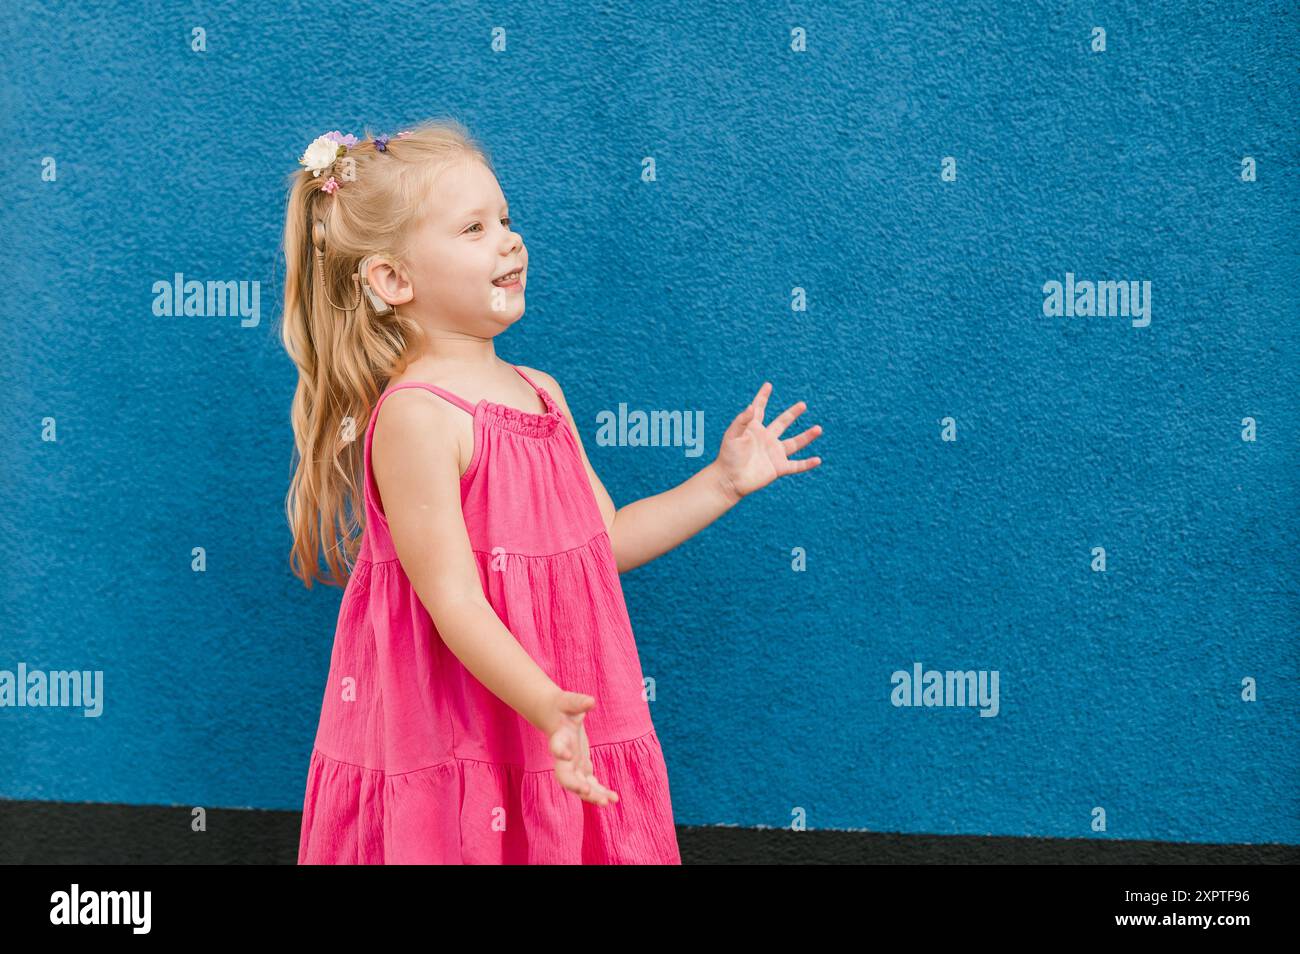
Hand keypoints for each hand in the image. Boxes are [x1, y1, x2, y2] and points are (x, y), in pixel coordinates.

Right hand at [546, 690, 619, 806]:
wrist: (557, 717)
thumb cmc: (564, 707)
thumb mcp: (570, 702)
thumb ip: (578, 702)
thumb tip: (590, 701)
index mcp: (559, 738)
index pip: (556, 747)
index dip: (560, 751)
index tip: (566, 755)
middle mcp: (563, 757)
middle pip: (565, 775)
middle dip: (575, 784)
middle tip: (587, 791)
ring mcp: (572, 766)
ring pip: (579, 785)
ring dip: (592, 795)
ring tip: (609, 802)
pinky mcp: (582, 769)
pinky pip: (590, 785)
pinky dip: (600, 793)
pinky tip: (614, 799)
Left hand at [713, 381, 822, 500]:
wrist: (729, 480)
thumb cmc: (728, 457)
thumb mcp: (732, 435)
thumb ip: (742, 421)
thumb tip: (751, 406)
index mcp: (754, 429)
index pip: (760, 409)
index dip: (763, 397)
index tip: (768, 385)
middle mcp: (766, 439)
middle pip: (782, 423)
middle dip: (792, 414)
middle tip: (802, 404)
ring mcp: (774, 453)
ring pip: (794, 443)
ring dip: (807, 436)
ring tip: (819, 428)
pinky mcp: (778, 468)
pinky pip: (796, 465)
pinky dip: (807, 464)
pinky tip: (818, 460)